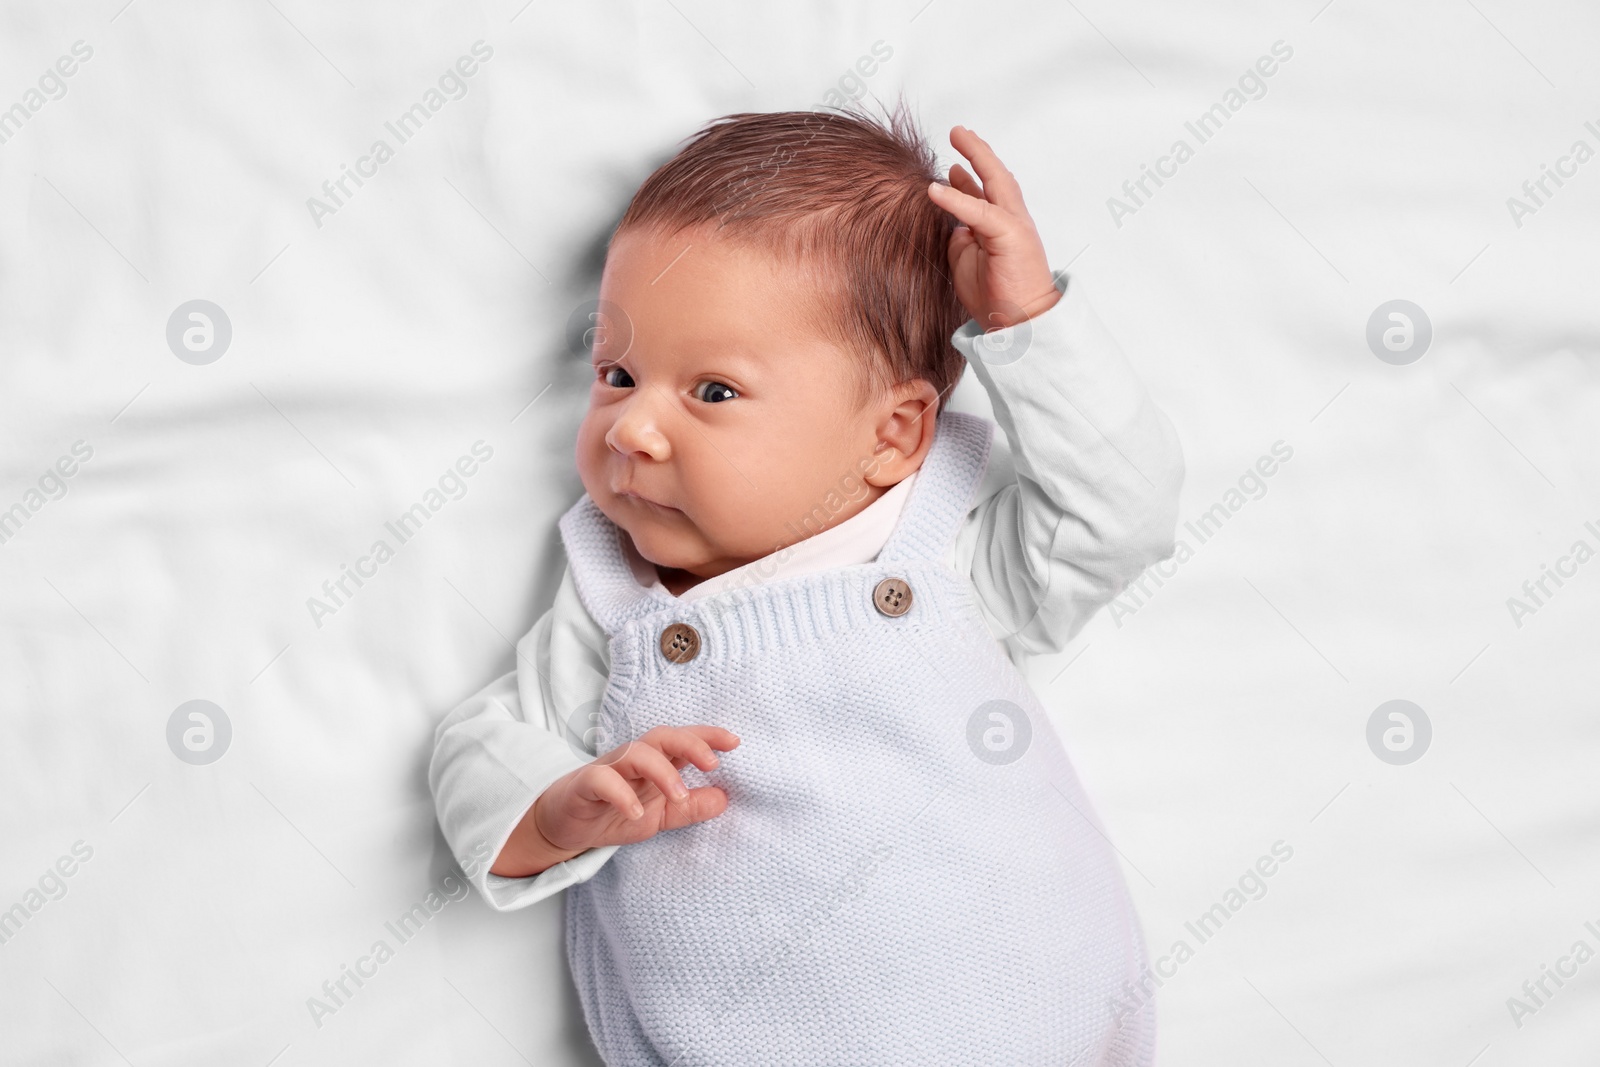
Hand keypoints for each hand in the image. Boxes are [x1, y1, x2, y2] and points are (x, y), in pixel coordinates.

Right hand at [490, 725, 739, 876]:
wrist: (564, 827)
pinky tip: (636, 813)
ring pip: (635, 754)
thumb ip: (690, 809)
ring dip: (661, 772)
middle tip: (713, 763)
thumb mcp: (660, 817)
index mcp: (654, 763)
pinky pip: (602, 781)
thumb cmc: (613, 813)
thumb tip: (726, 800)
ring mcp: (608, 770)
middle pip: (662, 736)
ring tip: (679, 796)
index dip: (708, 736)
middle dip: (690, 744)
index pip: (683, 740)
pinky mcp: (583, 786)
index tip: (735, 742)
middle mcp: (632, 760)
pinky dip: (621, 795)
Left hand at [927, 126, 1060, 330]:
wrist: (1019, 323)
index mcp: (1004, 227)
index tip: (954, 161)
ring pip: (997, 182)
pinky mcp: (1010, 236)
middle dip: (978, 151)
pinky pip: (980, 212)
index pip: (989, 191)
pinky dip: (956, 199)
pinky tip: (935, 189)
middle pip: (997, 176)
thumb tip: (949, 224)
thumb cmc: (995, 296)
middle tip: (958, 132)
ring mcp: (1015, 226)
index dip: (972, 172)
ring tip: (958, 137)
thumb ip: (960, 238)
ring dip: (978, 156)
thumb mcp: (966, 261)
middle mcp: (1013, 220)